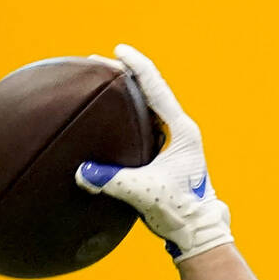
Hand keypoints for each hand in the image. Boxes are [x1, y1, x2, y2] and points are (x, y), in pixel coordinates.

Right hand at [75, 44, 232, 262]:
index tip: (119, 50)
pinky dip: (128, 115)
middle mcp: (181, 131)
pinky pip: (146, 125)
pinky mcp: (168, 154)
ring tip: (103, 82)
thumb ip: (112, 180)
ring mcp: (176, 142)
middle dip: (127, 74)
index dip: (137, 66)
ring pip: (149, 107)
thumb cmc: (178, 209)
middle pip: (152, 92)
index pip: (157, 88)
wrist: (197, 229)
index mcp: (182, 131)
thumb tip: (81, 172)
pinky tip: (111, 116)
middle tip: (98, 62)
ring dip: (128, 94)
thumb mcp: (143, 191)